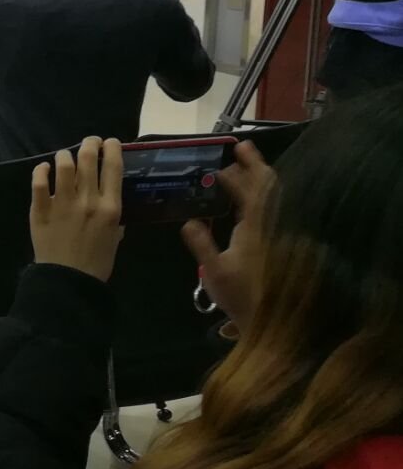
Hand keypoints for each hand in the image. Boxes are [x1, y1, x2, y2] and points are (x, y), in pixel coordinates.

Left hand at [30, 137, 124, 281]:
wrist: (68, 280)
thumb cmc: (97, 261)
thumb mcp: (116, 236)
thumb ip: (114, 214)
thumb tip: (110, 197)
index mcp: (110, 207)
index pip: (113, 167)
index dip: (112, 148)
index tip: (110, 143)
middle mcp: (88, 201)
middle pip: (89, 159)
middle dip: (90, 144)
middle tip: (89, 142)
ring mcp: (62, 203)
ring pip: (64, 165)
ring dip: (65, 155)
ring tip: (65, 157)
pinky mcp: (40, 209)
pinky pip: (39, 182)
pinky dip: (41, 170)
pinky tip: (44, 169)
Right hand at [182, 141, 271, 332]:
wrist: (272, 320)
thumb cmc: (242, 297)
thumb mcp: (215, 272)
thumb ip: (202, 244)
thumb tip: (188, 221)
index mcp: (257, 229)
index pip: (251, 192)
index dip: (238, 174)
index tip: (225, 160)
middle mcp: (272, 226)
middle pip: (269, 188)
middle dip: (255, 165)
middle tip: (241, 147)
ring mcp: (278, 232)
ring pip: (275, 197)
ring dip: (261, 178)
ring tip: (245, 164)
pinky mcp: (279, 240)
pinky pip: (274, 208)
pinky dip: (264, 194)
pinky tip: (251, 195)